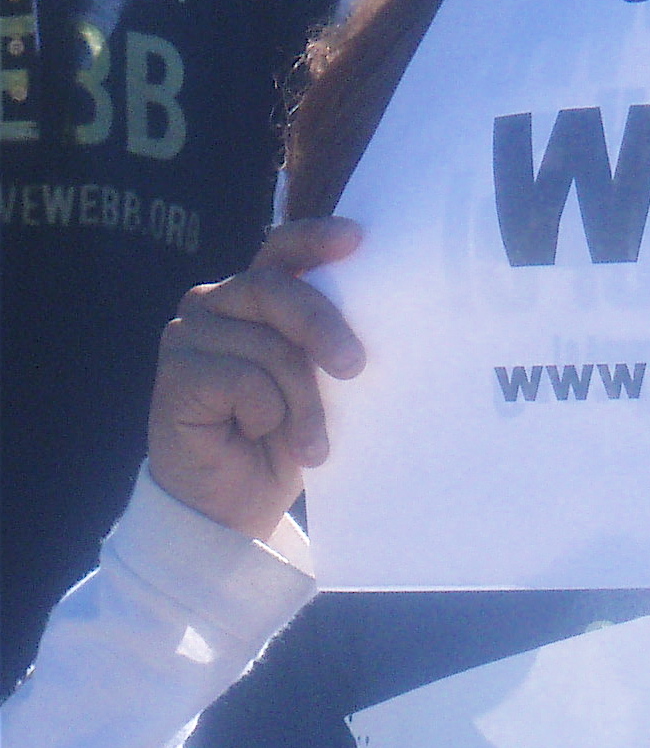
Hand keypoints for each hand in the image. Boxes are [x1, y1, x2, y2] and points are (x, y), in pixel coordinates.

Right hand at [149, 217, 364, 541]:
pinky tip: (257, 436)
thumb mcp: (317, 385)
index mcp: (253, 298)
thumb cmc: (282, 441)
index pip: (281, 251)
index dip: (314, 239)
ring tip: (309, 443)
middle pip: (275, 290)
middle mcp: (215, 304)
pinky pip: (242, 380)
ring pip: (267, 345)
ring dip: (301, 402)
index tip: (357, 240)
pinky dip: (265, 415)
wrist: (234, 508)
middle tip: (354, 368)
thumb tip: (376, 321)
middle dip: (322, 327)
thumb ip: (325, 344)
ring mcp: (188, 335)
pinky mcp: (175, 374)